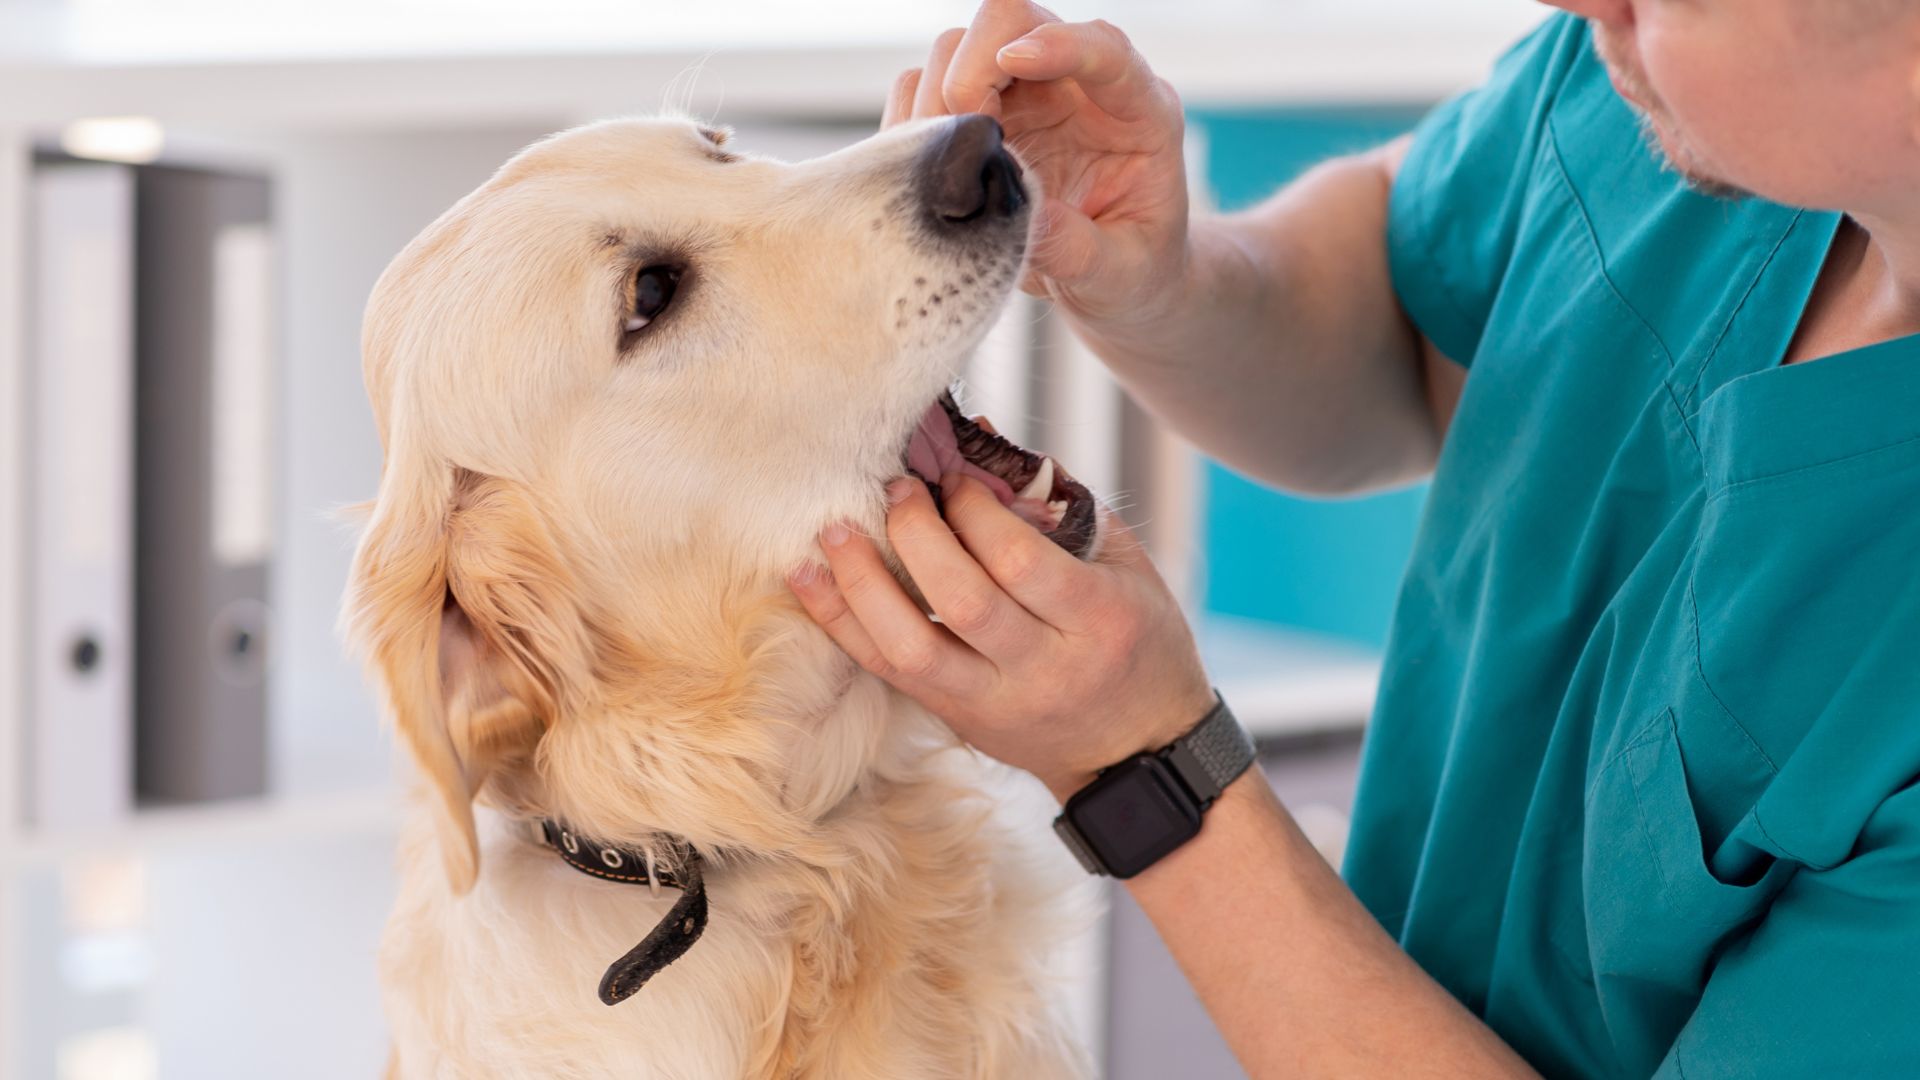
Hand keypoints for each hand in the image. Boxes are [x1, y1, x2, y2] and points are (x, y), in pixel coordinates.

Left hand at [787, 473, 1215, 800]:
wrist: (1136, 752)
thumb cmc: (1137, 640)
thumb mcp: (1127, 568)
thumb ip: (1058, 507)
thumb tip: (976, 443)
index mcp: (1099, 621)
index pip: (1020, 562)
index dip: (975, 511)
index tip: (953, 477)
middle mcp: (1044, 668)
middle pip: (961, 600)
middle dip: (916, 535)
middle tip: (895, 489)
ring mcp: (995, 702)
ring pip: (911, 647)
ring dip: (861, 584)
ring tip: (835, 531)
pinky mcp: (957, 718)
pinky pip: (887, 672)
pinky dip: (843, 622)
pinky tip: (809, 579)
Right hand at [881, 1, 1192, 329]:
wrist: (1116, 285)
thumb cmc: (1133, 271)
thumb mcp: (1119, 272)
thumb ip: (1075, 247)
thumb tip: (1016, 214)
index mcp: (1137, 113)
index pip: (1103, 47)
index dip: (1057, 43)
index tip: (1014, 62)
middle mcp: (1074, 88)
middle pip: (1010, 20)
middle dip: (971, 72)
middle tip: (965, 146)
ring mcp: (1022, 98)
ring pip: (955, 51)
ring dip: (936, 106)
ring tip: (949, 177)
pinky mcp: (977, 119)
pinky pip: (922, 90)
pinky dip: (912, 126)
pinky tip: (932, 177)